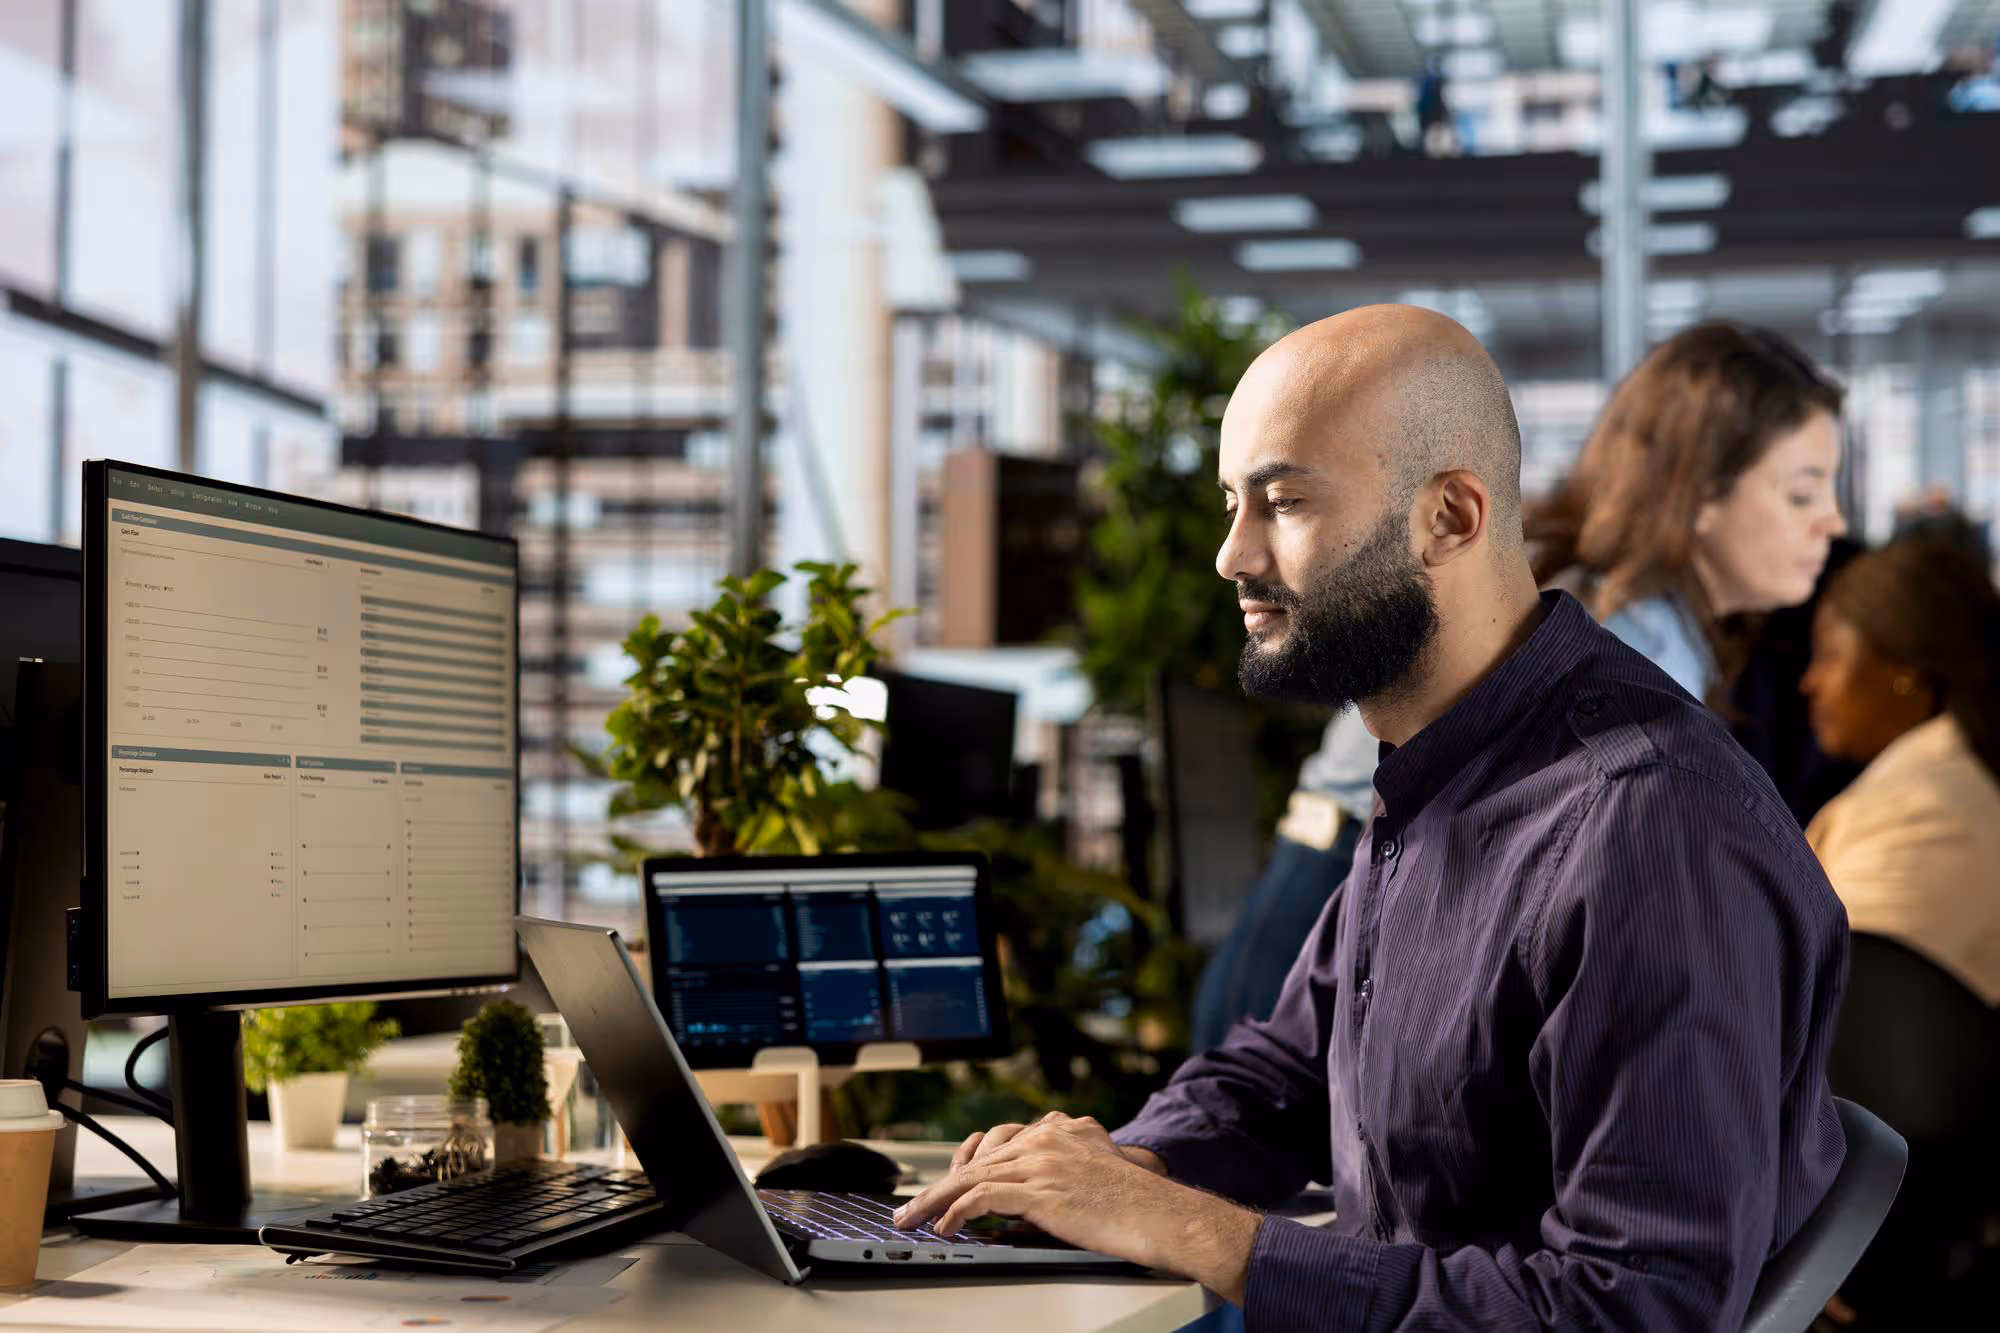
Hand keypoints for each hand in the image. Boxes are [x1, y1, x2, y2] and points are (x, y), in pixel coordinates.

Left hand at [891, 1112, 1260, 1302]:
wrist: (1160, 1213)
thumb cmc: (1137, 1202)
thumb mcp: (1097, 1167)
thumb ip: (1065, 1165)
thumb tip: (1032, 1191)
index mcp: (1061, 1129)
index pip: (998, 1140)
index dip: (965, 1163)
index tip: (946, 1181)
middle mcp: (1047, 1137)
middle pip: (978, 1158)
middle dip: (940, 1184)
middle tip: (914, 1205)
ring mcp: (1041, 1161)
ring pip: (971, 1176)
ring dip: (934, 1201)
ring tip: (913, 1219)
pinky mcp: (1038, 1189)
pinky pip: (983, 1197)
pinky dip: (957, 1212)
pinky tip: (944, 1227)